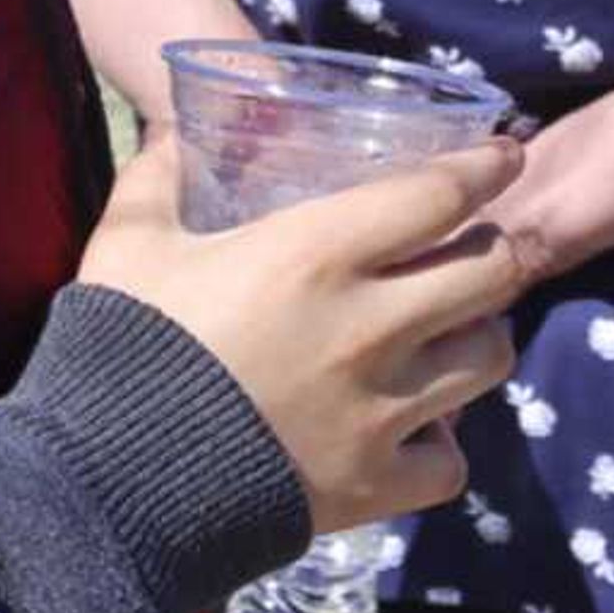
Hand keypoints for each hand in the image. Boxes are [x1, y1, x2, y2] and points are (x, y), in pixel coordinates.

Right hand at [77, 136, 532, 534]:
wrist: (109, 481)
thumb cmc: (124, 343)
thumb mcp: (129, 242)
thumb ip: (159, 176)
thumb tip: (179, 130)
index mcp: (314, 254)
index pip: (438, 195)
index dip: (484, 167)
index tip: (503, 154)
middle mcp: (370, 327)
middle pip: (493, 274)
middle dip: (495, 249)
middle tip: (474, 245)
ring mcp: (383, 411)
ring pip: (490, 359)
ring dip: (478, 335)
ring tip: (452, 330)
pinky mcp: (378, 483)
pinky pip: (451, 460)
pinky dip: (439, 443)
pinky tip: (412, 428)